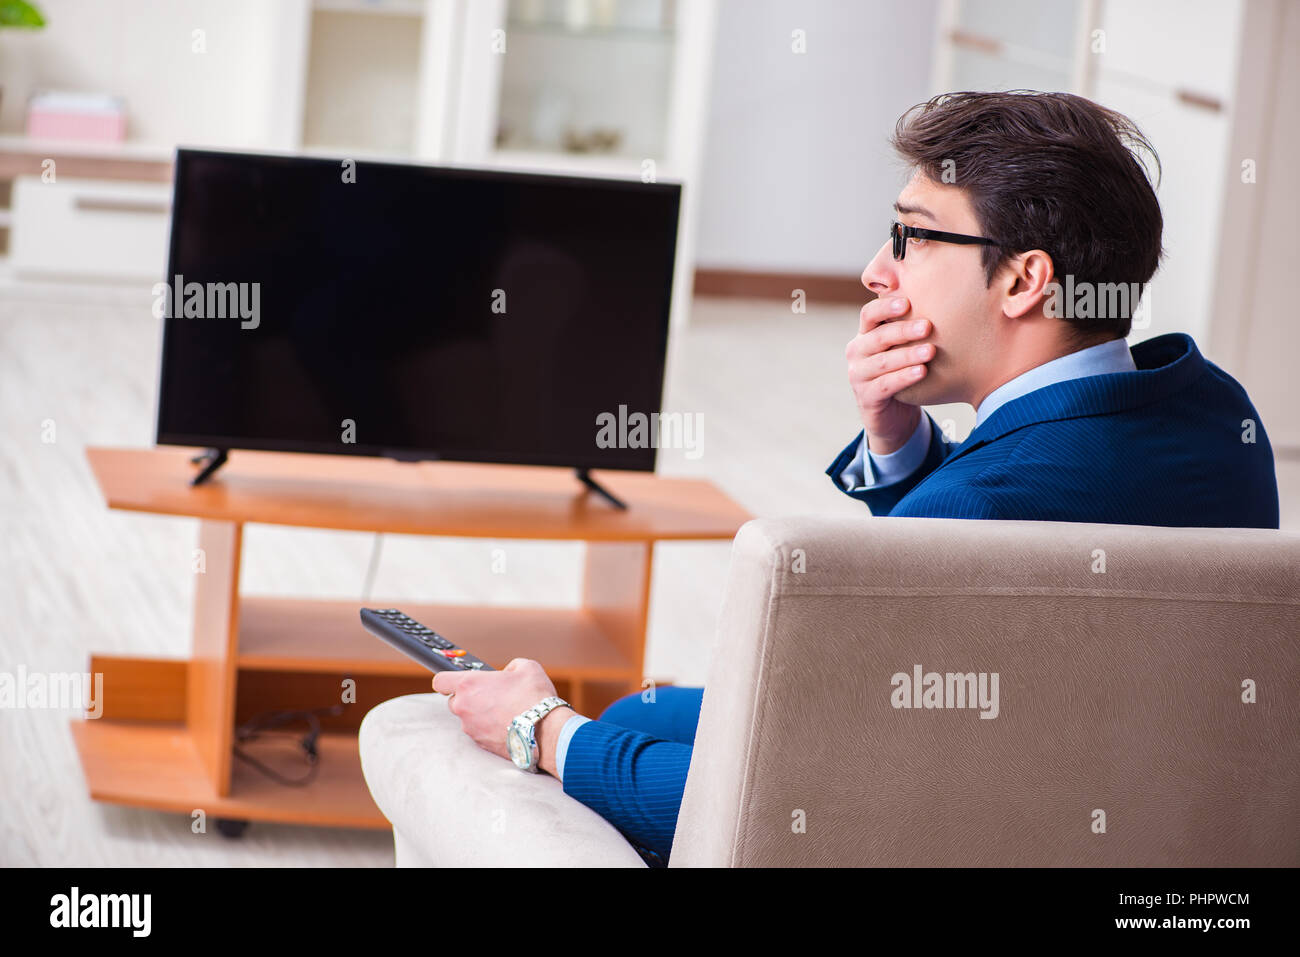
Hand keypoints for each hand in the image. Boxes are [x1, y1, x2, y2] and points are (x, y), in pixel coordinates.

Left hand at [432, 658, 574, 774]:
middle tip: (491, 694)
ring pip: (468, 719)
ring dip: (481, 714)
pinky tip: (509, 724)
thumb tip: (507, 673)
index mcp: (469, 685)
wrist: (545, 731)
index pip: (440, 680)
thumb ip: (509, 667)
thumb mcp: (526, 667)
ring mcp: (471, 729)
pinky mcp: (481, 744)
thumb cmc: (534, 697)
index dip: (448, 678)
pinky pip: (480, 733)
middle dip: (469, 697)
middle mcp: (464, 708)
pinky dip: (490, 729)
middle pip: (454, 701)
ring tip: (505, 711)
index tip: (458, 679)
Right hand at [844, 295, 932, 453]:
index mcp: (865, 335)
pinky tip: (922, 372)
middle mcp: (857, 352)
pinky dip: (904, 377)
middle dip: (903, 330)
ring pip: (883, 362)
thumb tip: (940, 293)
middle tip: (928, 326)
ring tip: (930, 351)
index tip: (908, 302)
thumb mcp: (900, 346)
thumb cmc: (900, 370)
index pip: (869, 314)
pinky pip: (885, 385)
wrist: (892, 411)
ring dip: (907, 355)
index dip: (885, 307)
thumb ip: (909, 325)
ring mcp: (858, 375)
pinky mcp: (866, 397)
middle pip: (877, 337)